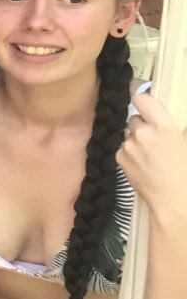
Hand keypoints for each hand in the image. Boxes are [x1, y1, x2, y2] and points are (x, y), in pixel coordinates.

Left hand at [121, 93, 186, 228]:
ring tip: (149, 155)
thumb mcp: (185, 143)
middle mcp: (142, 133)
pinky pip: (122, 148)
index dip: (142, 99)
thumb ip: (171, 129)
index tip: (143, 101)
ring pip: (128, 135)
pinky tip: (142, 164)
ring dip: (135, 140)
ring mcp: (128, 146)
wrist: (174, 199)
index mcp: (163, 126)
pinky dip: (129, 153)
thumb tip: (163, 123)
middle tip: (153, 138)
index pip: (142, 99)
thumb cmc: (185, 172)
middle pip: (134, 118)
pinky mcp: (119, 158)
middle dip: (142, 125)